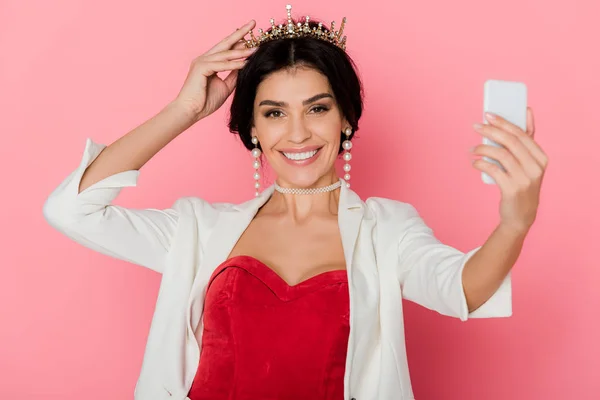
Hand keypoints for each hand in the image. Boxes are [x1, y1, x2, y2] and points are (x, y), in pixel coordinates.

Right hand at [173, 20, 256, 121]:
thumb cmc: (205, 101)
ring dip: (241, 51)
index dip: (240, 41)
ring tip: (255, 48)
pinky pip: (221, 65)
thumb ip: (233, 75)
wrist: (190, 112)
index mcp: (209, 62)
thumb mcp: (225, 86)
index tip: (254, 36)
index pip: (226, 48)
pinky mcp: (200, 68)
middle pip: (225, 43)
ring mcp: (201, 62)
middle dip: (240, 33)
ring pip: (225, 54)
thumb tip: (245, 66)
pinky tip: (245, 63)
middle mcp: (205, 59)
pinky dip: (234, 64)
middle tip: (253, 23)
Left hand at [470, 108, 548, 233]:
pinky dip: (481, 164)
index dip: (504, 122)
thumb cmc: (521, 185)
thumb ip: (525, 143)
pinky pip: (493, 170)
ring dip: (482, 149)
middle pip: (510, 141)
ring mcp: (525, 179)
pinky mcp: (512, 189)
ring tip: (472, 150)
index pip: (522, 134)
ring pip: (501, 154)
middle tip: (476, 126)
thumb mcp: (528, 165)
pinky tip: (475, 163)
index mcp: (541, 158)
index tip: (488, 114)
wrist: (521, 216)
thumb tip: (526, 112)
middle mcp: (536, 167)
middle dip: (491, 130)